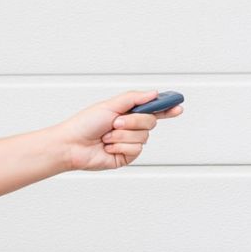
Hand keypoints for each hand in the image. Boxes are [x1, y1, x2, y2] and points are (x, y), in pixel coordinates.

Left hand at [51, 91, 183, 171]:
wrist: (72, 145)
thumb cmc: (85, 124)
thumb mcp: (110, 105)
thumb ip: (134, 99)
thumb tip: (154, 94)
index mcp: (127, 113)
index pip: (153, 110)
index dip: (167, 108)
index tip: (178, 105)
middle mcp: (131, 128)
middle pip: (150, 122)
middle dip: (133, 121)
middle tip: (116, 122)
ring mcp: (129, 143)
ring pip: (142, 137)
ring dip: (122, 135)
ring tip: (107, 136)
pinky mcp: (126, 157)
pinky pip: (135, 150)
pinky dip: (120, 146)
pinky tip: (108, 147)